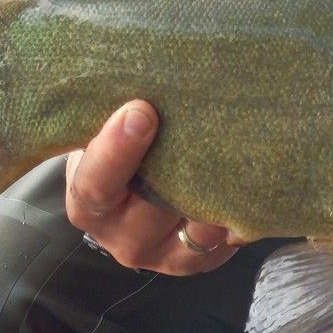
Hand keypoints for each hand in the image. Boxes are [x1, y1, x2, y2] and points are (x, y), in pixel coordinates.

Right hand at [63, 100, 236, 274]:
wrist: (130, 179)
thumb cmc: (114, 142)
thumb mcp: (99, 127)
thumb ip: (113, 111)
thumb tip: (145, 70)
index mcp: (86, 200)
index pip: (94, 184)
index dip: (116, 151)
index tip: (140, 111)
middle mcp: (119, 236)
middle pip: (152, 209)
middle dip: (180, 166)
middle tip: (208, 122)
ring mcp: (159, 255)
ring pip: (192, 230)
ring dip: (215, 194)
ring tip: (237, 149)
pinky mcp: (195, 262)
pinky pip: (220, 244)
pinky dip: (234, 217)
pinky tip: (245, 183)